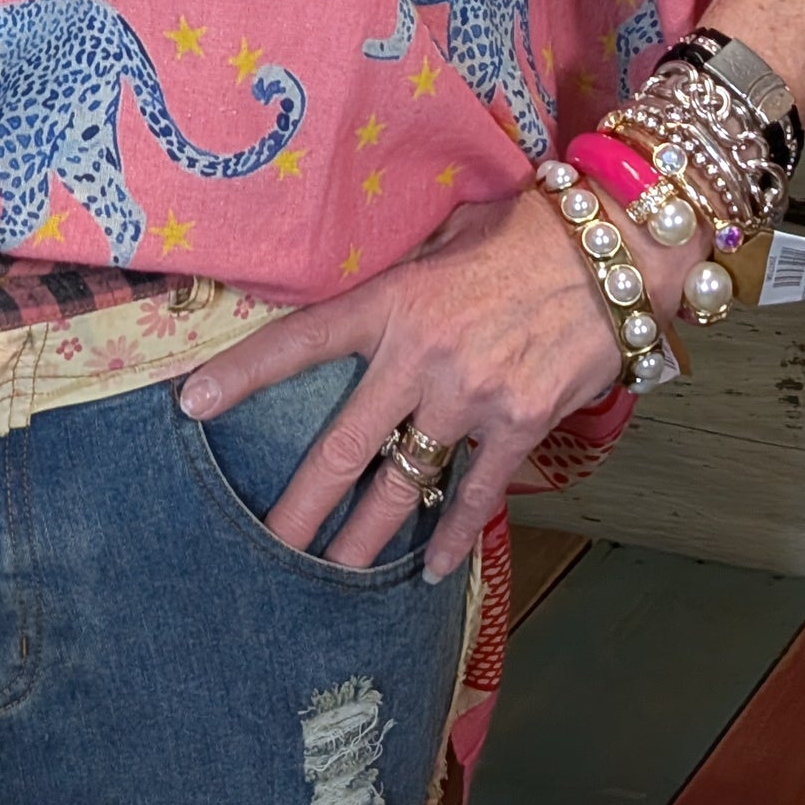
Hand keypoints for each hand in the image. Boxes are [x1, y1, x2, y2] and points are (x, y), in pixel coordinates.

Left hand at [177, 188, 624, 578]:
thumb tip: (371, 296)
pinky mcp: (518, 426)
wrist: (612, 252)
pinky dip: (451, 536)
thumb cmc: (525, 229)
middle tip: (264, 545)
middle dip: (298, 503)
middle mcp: (420, 358)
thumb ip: (404, 277)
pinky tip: (428, 570)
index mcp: (392, 301)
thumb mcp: (447, 236)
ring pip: (402, 483)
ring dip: (364, 537)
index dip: (242, 373)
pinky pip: (474, 495)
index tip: (193, 403)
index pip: (300, 341)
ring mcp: (469, 398)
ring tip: (332, 575)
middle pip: (342, 446)